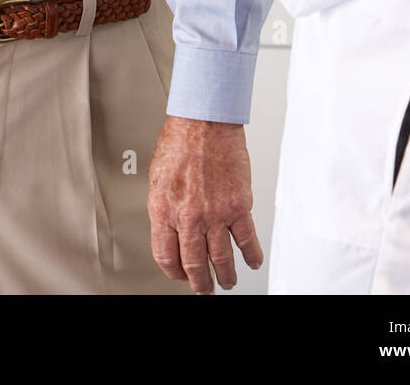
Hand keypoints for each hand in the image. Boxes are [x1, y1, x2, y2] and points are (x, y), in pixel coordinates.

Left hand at [148, 116, 263, 292]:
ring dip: (225, 275)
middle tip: (204, 289)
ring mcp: (215, 214)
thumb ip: (165, 206)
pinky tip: (251, 261)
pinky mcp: (238, 206)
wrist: (205, 121)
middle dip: (199, 282)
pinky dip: (251, 255)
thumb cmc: (181, 140)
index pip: (166, 255)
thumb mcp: (158, 177)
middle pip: (193, 263)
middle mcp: (188, 217)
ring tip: (227, 282)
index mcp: (164, 209)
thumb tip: (171, 228)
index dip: (174, 271)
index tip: (180, 274)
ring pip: (221, 259)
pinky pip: (246, 240)